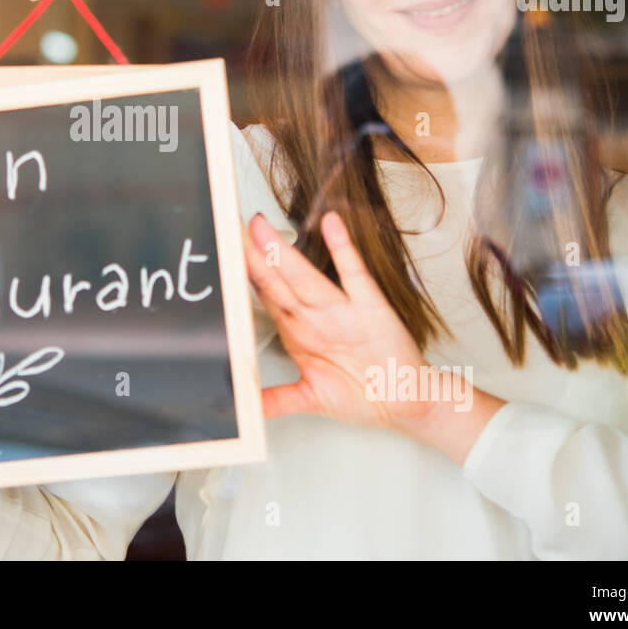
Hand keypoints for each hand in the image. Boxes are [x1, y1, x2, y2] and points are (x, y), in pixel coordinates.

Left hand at [243, 211, 433, 428]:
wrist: (406, 401)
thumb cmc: (360, 394)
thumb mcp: (309, 399)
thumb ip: (275, 400)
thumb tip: (240, 404)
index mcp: (297, 333)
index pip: (263, 298)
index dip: (241, 277)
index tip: (221, 255)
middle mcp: (315, 316)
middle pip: (276, 282)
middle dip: (252, 256)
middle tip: (230, 228)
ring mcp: (342, 309)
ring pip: (305, 277)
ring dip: (283, 253)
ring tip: (261, 227)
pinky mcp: (371, 308)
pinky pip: (355, 274)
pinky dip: (343, 249)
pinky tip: (331, 225)